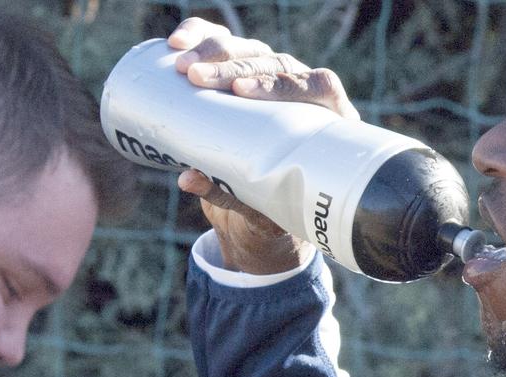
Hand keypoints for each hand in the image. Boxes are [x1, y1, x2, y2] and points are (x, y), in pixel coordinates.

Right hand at [167, 18, 358, 274]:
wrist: (270, 204)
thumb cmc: (275, 209)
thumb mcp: (261, 210)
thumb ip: (229, 195)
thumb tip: (187, 179)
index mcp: (328, 123)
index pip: (317, 87)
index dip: (279, 85)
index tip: (240, 92)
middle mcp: (303, 91)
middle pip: (275, 65)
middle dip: (232, 67)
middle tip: (196, 78)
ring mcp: (274, 77)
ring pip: (250, 51)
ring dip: (214, 51)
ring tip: (181, 64)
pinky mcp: (245, 73)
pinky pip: (228, 46)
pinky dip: (202, 37)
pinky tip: (178, 41)